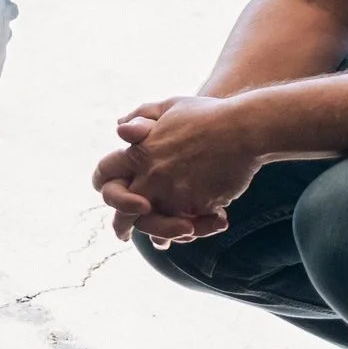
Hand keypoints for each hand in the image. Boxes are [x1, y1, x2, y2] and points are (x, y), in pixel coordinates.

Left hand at [92, 95, 257, 245]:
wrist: (243, 129)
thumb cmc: (207, 115)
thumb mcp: (168, 106)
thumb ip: (141, 117)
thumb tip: (120, 129)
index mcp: (139, 151)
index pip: (105, 173)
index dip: (103, 183)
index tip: (106, 193)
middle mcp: (150, 176)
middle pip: (120, 207)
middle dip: (121, 224)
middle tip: (123, 234)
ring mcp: (172, 194)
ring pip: (152, 225)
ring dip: (158, 233)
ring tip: (162, 242)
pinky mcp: (196, 207)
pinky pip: (184, 228)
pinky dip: (188, 232)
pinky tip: (192, 231)